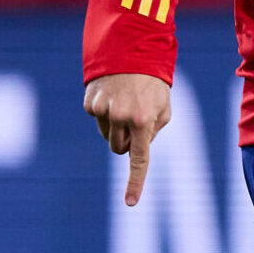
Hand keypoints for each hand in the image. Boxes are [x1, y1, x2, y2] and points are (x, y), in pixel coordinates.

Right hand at [84, 73, 173, 205]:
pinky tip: (112, 95)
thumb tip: (135, 148)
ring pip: (106, 135)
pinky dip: (103, 112)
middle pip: (118, 149)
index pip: (139, 159)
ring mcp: (103, 110)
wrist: (130, 50)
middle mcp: (121, 117)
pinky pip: (96, 119)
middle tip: (133, 121)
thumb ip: (153, 131)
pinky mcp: (90, 102)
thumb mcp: (163, 107)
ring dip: (114, 126)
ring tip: (124, 102)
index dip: (135, 182)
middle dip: (126, 142)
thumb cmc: (152, 82)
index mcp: (144, 121)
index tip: (130, 203)